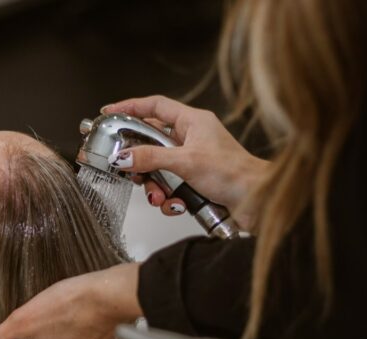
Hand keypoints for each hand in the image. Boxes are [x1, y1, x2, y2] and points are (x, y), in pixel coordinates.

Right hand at [103, 95, 268, 227]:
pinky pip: (170, 188)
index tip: (109, 113)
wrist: (257, 201)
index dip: (130, 107)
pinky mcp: (195, 181)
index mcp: (193, 122)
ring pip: (159, 170)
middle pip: (151, 143)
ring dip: (155, 187)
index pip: (155, 106)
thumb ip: (151, 158)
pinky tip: (177, 205)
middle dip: (141, 163)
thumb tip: (123, 157)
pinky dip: (169, 199)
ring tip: (160, 197)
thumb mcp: (186, 162)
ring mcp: (193, 161)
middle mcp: (192, 138)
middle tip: (130, 171)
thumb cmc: (235, 174)